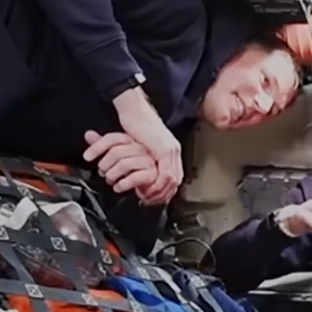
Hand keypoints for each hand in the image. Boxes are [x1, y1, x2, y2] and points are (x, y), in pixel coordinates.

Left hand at [82, 131, 158, 198]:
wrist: (153, 186)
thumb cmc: (135, 172)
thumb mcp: (116, 157)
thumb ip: (103, 146)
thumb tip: (89, 134)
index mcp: (132, 142)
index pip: (112, 138)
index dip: (97, 147)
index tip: (87, 157)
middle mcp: (141, 149)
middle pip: (116, 152)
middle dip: (104, 165)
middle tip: (103, 173)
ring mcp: (148, 161)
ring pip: (124, 164)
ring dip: (112, 175)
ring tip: (111, 181)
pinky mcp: (153, 174)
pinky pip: (134, 177)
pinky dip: (123, 184)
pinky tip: (119, 187)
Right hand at [112, 87, 182, 203]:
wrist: (134, 109)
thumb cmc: (136, 124)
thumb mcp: (145, 143)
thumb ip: (150, 156)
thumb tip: (146, 169)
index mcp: (171, 148)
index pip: (176, 174)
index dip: (168, 188)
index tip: (157, 197)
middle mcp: (174, 150)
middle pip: (177, 179)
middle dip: (166, 193)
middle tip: (153, 201)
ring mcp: (170, 150)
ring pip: (173, 179)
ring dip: (161, 192)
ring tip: (149, 197)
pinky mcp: (163, 151)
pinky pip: (165, 174)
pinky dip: (158, 185)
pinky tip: (148, 189)